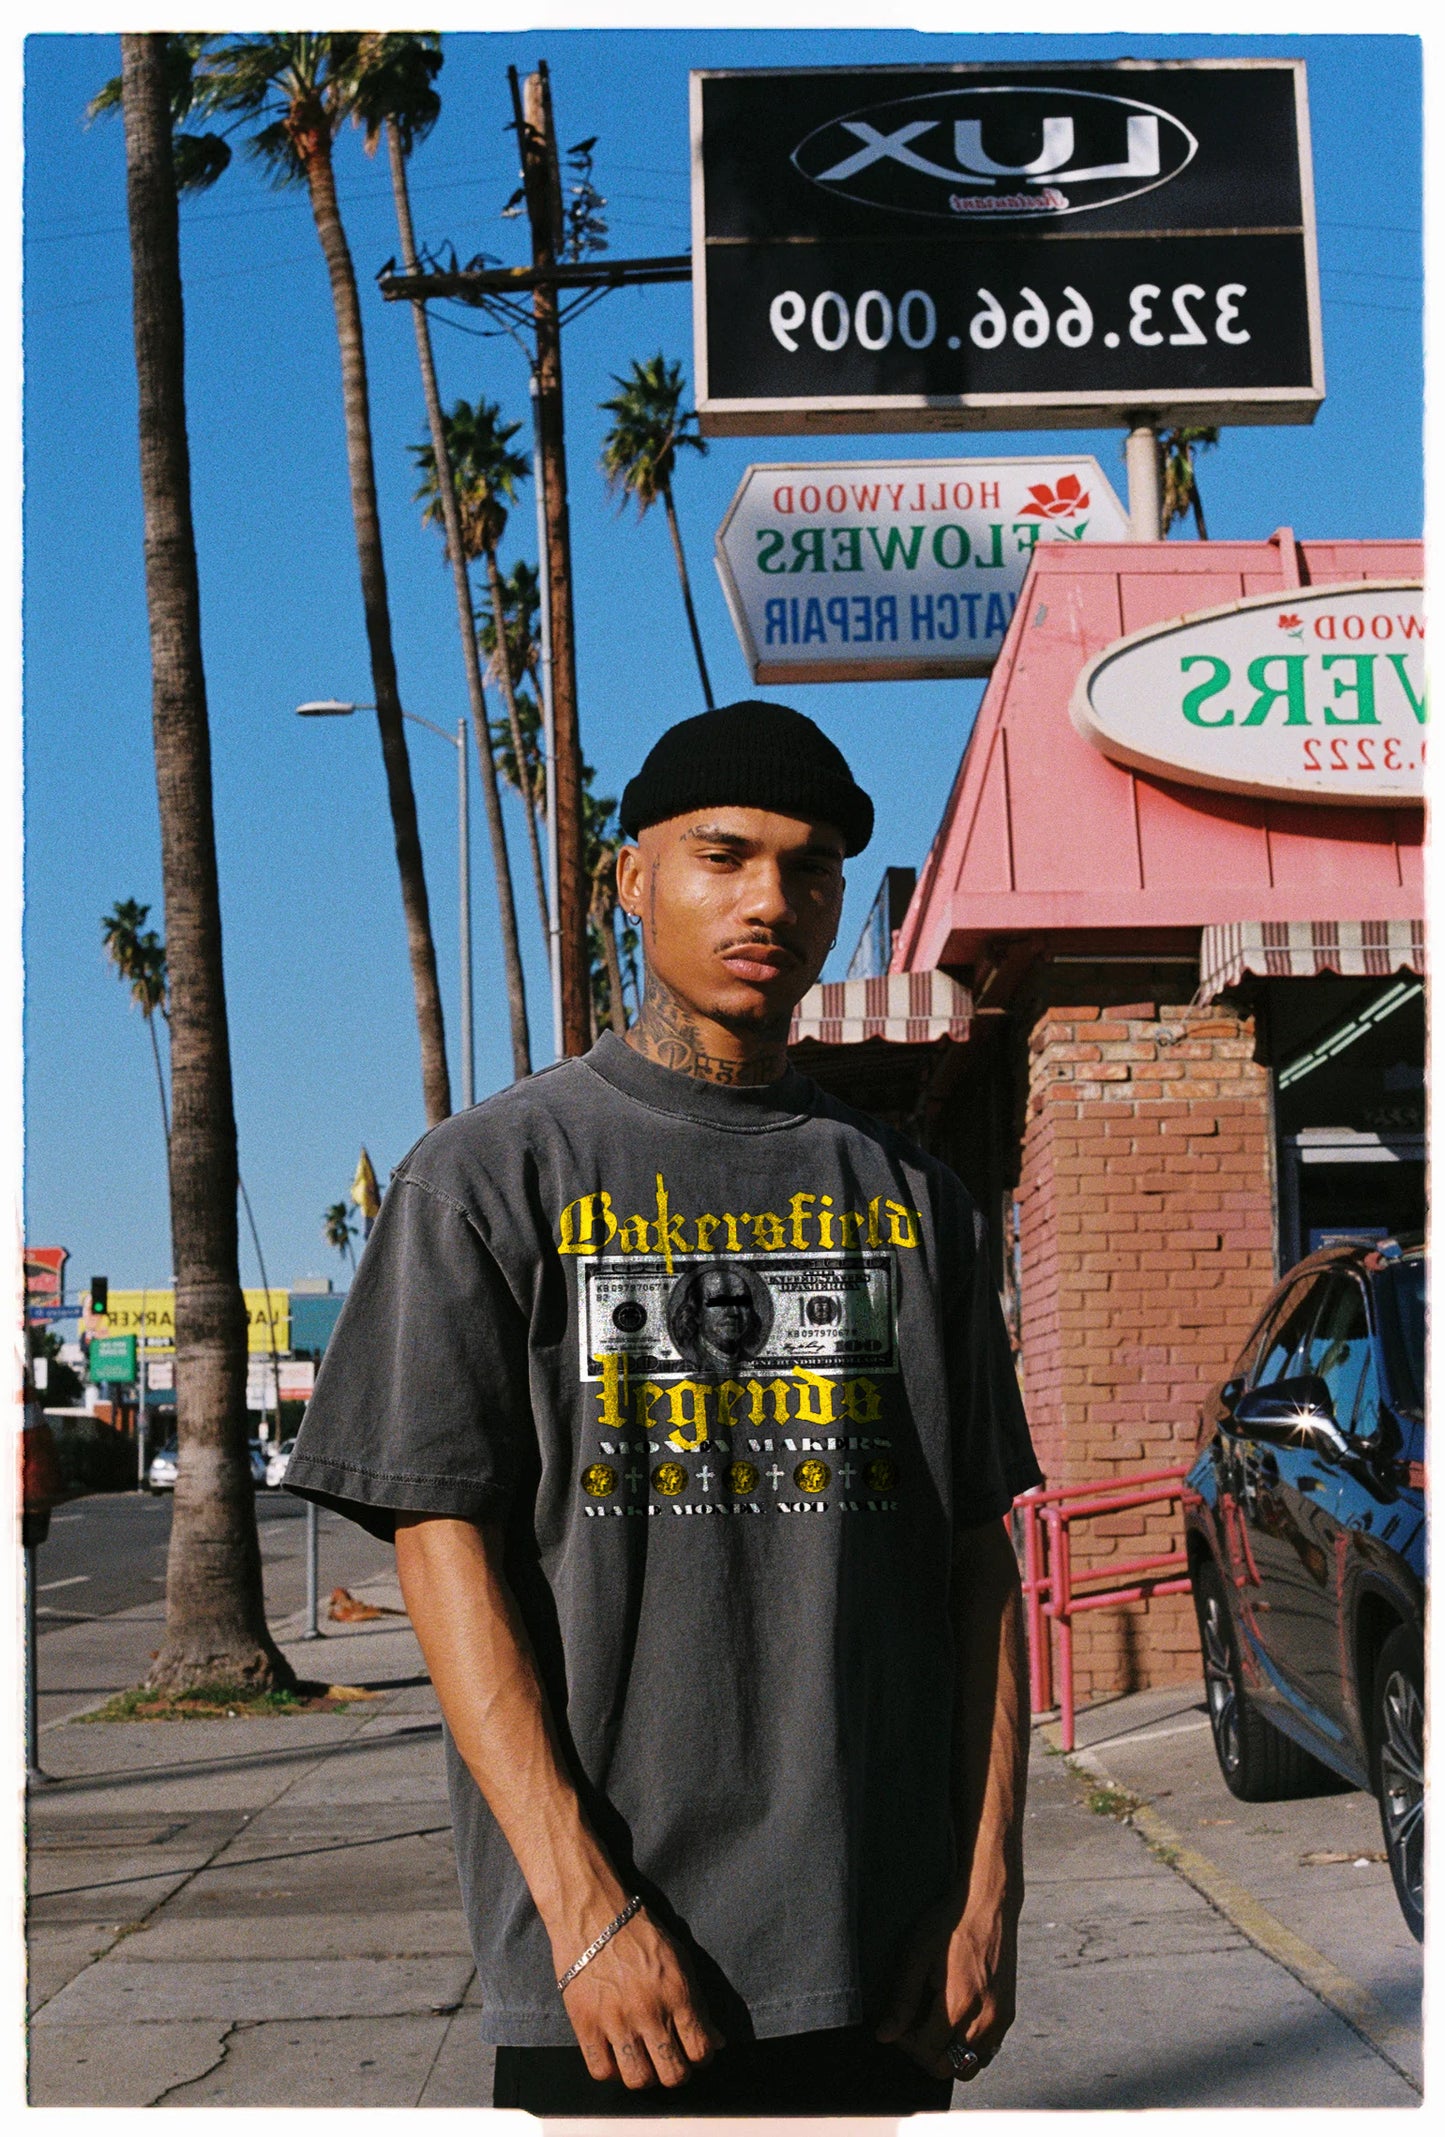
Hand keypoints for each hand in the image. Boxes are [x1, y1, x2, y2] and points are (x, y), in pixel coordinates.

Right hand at [560, 1906, 724, 2089]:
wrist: (594, 1912)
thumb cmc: (638, 1932)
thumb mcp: (680, 1959)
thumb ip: (698, 2003)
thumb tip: (716, 2041)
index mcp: (678, 1993)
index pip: (700, 2051)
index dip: (701, 2058)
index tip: (692, 2052)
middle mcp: (649, 2011)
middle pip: (673, 2074)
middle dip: (676, 2072)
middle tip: (669, 2060)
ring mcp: (616, 2020)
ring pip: (638, 2080)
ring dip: (645, 2076)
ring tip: (643, 2060)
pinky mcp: (586, 2024)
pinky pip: (601, 2071)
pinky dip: (611, 2071)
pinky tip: (616, 2056)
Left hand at [874, 1889, 1018, 2080]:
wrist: (989, 1902)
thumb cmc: (949, 1923)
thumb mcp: (916, 1955)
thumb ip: (902, 2001)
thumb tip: (885, 2035)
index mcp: (958, 2005)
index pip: (926, 2051)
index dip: (906, 2041)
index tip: (899, 2022)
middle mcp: (984, 2020)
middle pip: (948, 2067)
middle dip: (925, 2053)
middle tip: (914, 2025)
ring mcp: (1000, 2019)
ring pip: (970, 2065)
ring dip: (949, 2054)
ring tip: (935, 2023)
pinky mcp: (1008, 2013)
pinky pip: (987, 2050)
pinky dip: (969, 2046)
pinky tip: (955, 2018)